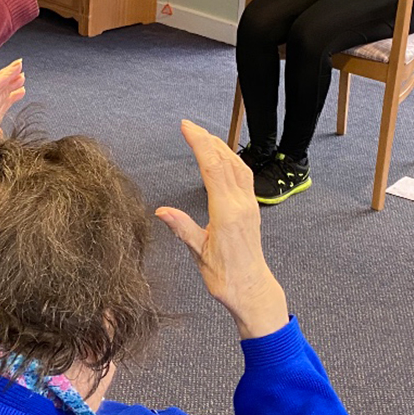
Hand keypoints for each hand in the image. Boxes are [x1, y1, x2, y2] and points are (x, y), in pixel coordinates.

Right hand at [155, 120, 288, 339]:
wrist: (253, 290)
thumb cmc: (225, 277)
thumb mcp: (199, 254)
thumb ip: (182, 228)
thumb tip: (160, 211)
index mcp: (227, 212)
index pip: (212, 168)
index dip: (199, 144)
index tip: (186, 128)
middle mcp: (241, 204)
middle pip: (225, 161)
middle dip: (207, 139)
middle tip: (189, 125)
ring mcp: (249, 205)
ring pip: (237, 166)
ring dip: (220, 147)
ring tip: (204, 135)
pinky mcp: (251, 210)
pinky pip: (243, 176)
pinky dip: (232, 160)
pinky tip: (224, 157)